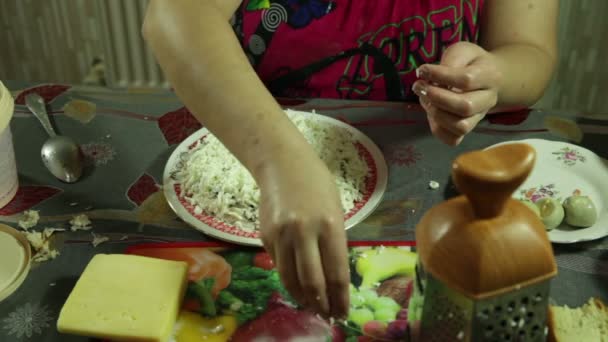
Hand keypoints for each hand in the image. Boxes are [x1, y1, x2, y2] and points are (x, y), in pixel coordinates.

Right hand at [257, 151, 349, 318]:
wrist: (283, 164)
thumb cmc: (317, 184)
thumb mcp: (336, 210)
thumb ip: (335, 242)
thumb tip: (333, 277)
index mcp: (329, 225)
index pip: (336, 273)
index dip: (340, 298)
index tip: (343, 312)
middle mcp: (304, 232)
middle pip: (312, 282)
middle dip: (321, 304)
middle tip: (327, 315)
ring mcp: (281, 235)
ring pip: (290, 279)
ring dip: (302, 298)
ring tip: (311, 306)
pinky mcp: (265, 237)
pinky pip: (278, 265)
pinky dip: (288, 278)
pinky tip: (296, 284)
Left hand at [412, 42, 502, 145]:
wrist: (485, 78)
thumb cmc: (470, 63)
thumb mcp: (462, 52)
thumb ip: (450, 61)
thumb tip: (430, 77)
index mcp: (490, 76)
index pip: (466, 80)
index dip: (440, 76)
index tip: (422, 71)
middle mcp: (488, 100)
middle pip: (465, 107)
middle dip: (436, 97)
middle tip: (419, 86)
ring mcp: (479, 117)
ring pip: (460, 127)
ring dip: (436, 114)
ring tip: (424, 99)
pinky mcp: (467, 129)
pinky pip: (453, 139)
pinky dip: (437, 128)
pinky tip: (431, 112)